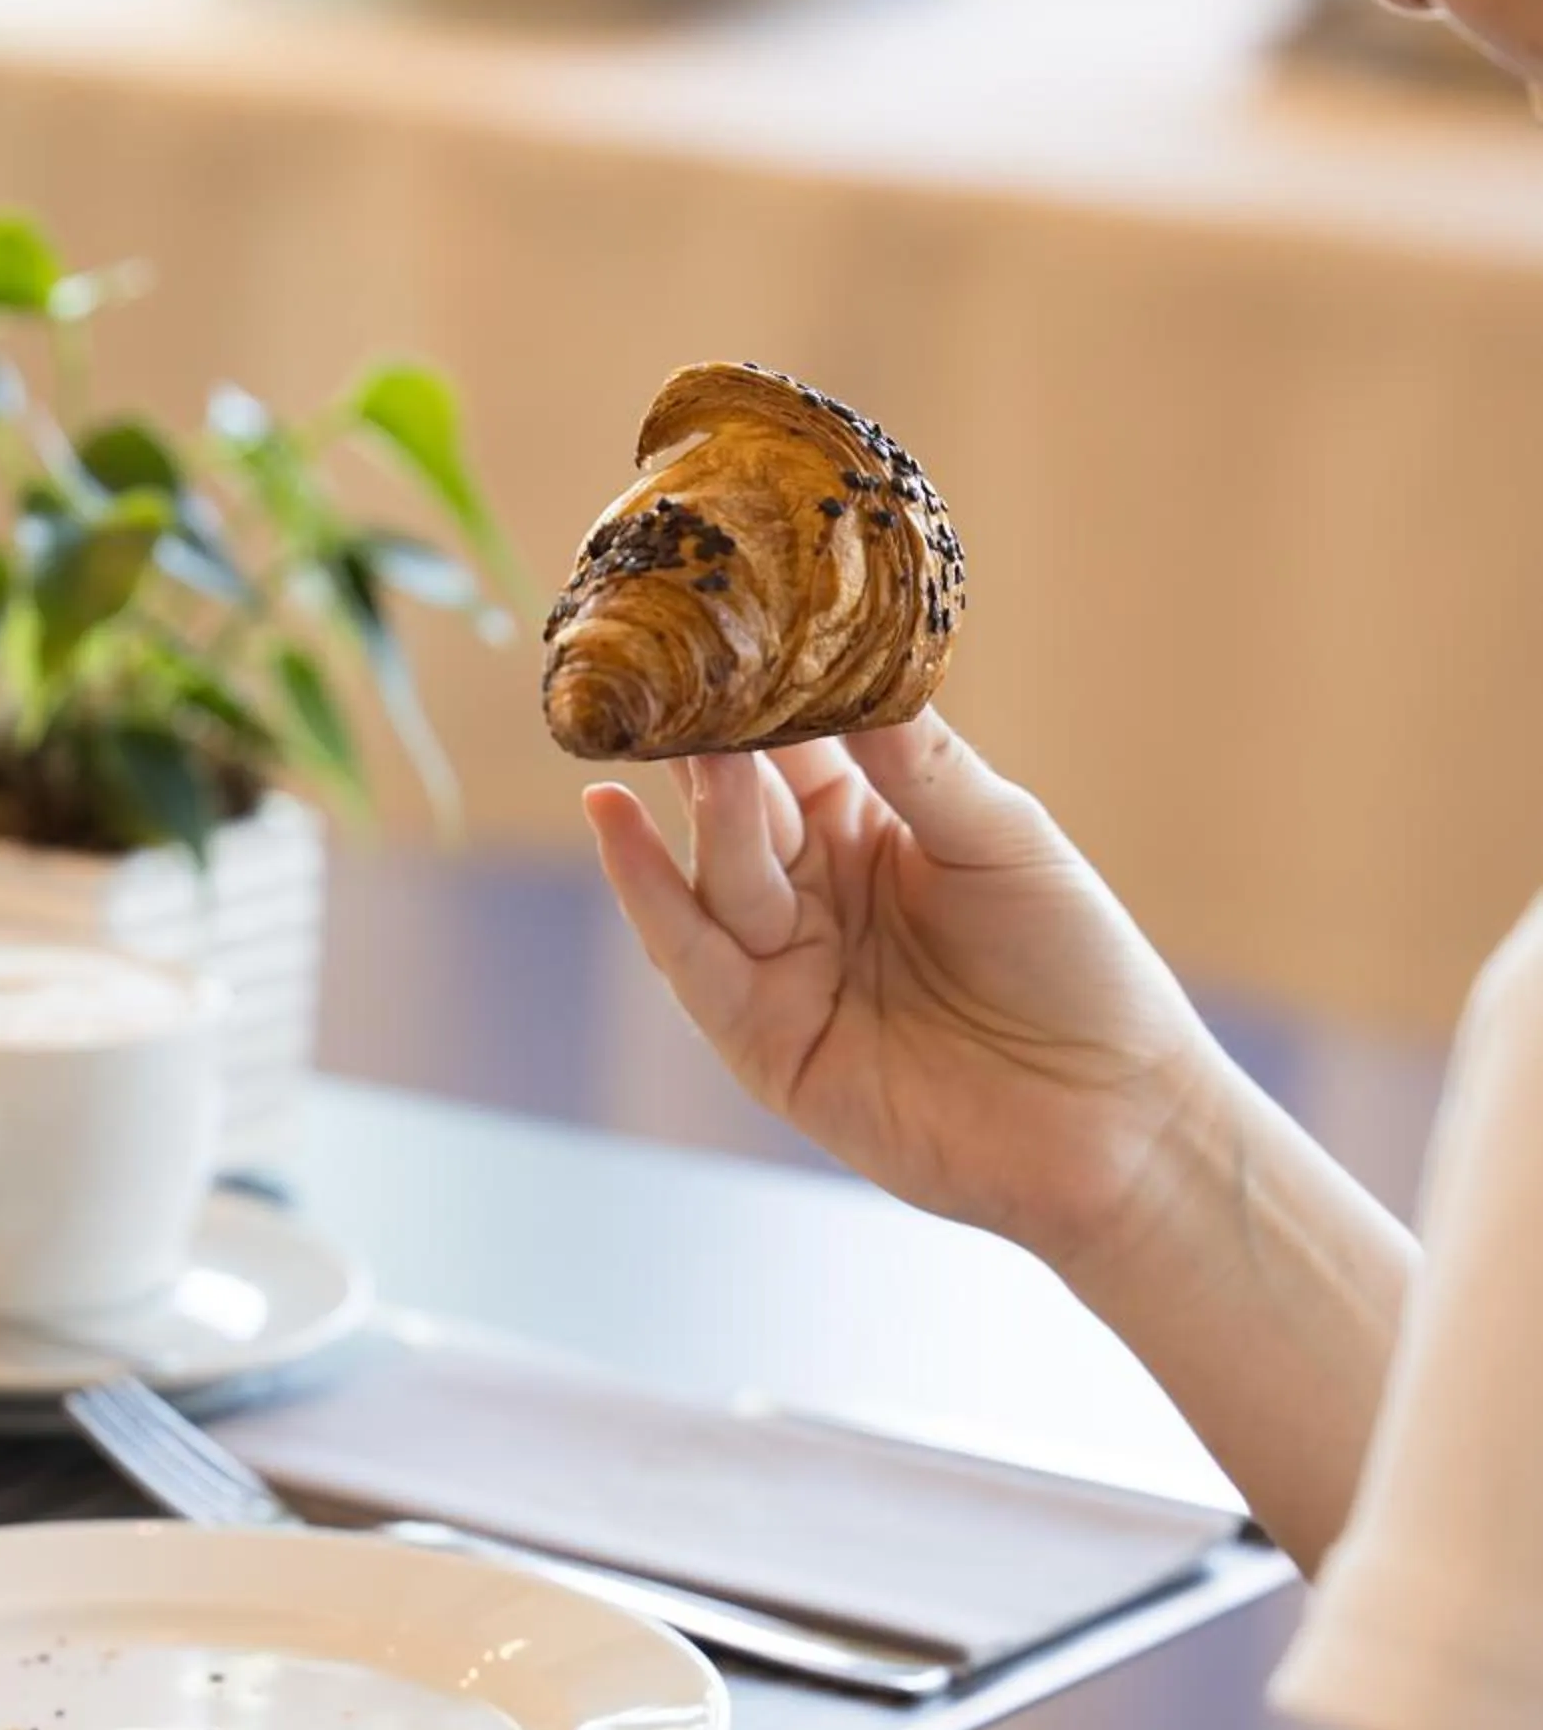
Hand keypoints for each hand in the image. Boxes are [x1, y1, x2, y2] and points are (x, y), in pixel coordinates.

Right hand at [585, 713, 1225, 1279]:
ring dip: (696, 808)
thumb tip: (849, 666)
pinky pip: (692, 962)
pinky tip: (615, 825)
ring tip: (675, 738)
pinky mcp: (765, 1043)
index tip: (714, 609)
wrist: (1115, 1120)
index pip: (791, 742)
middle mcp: (816, 890)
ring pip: (714, 872)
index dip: (755, 683)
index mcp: (873, 827)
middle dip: (706, 738)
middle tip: (671, 665)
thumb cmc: (1078, 967)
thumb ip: (916, 763)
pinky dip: (649, 896)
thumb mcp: (1004, 838)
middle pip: (736, 801)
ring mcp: (785, 966)